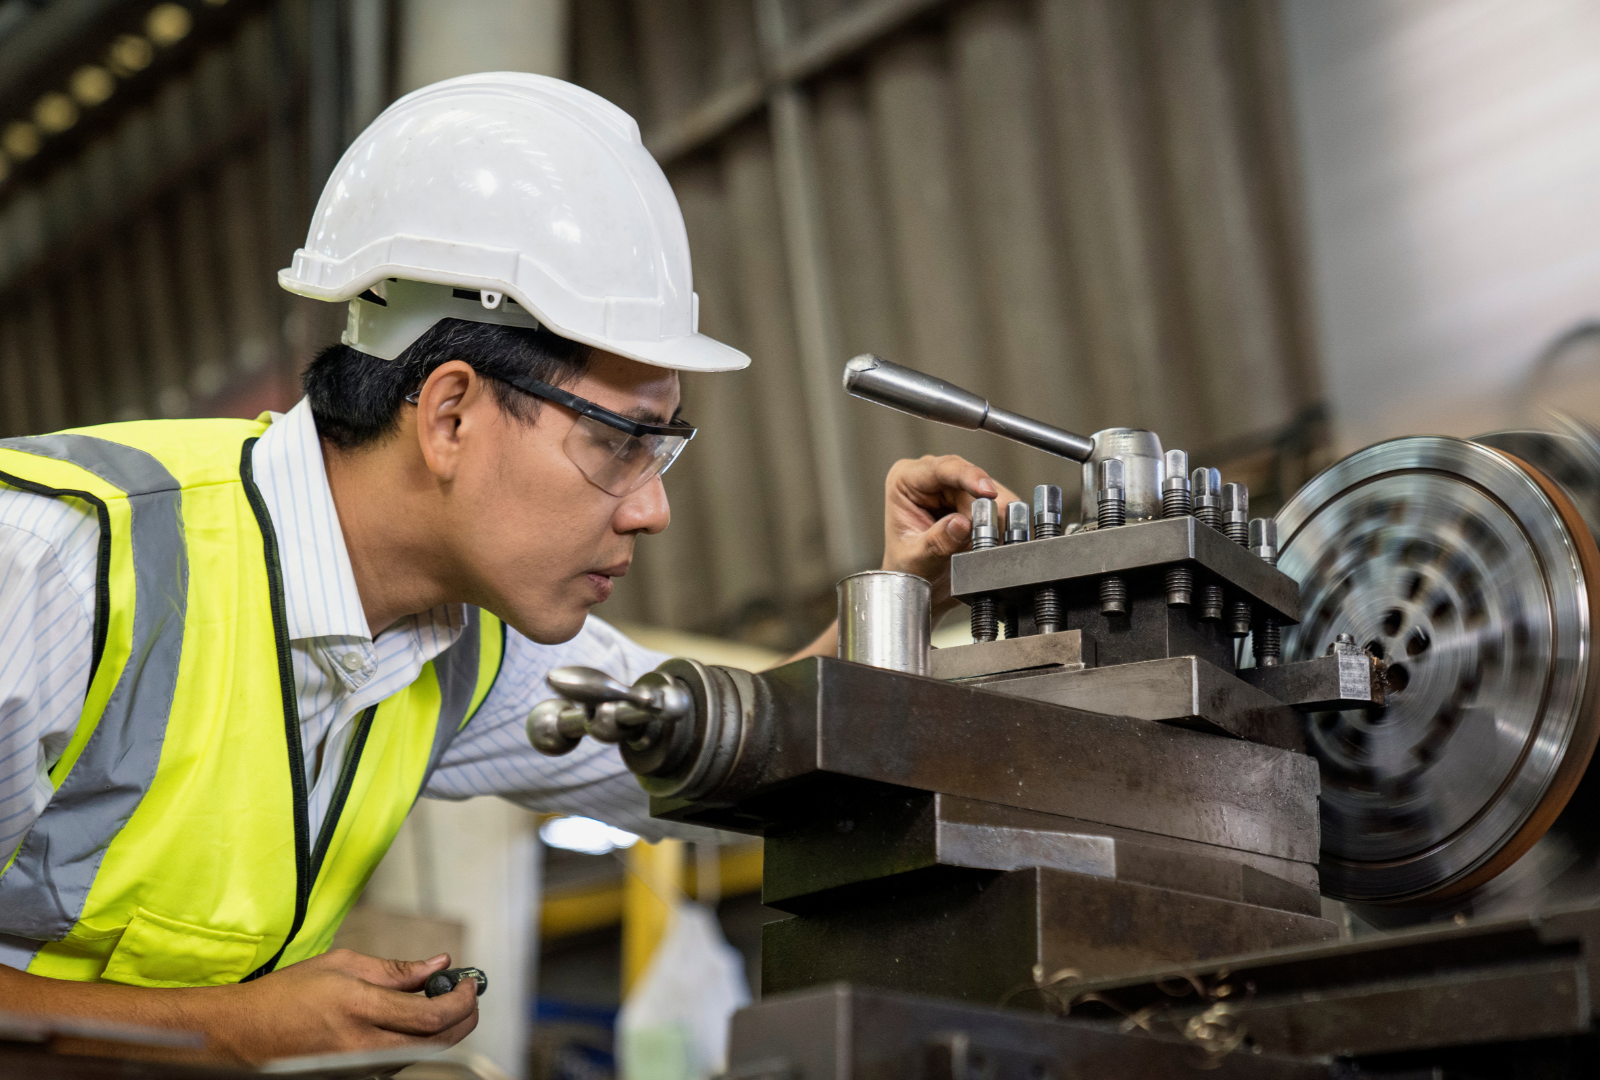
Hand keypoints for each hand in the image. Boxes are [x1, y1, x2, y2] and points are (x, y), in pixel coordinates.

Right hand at [207, 950, 479, 1062]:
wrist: (243, 1036)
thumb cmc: (285, 996)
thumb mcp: (341, 964)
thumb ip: (396, 969)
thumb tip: (438, 965)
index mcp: (361, 1008)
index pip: (432, 1015)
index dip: (462, 998)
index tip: (470, 982)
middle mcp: (364, 1045)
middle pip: (438, 1042)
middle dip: (465, 1017)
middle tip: (469, 994)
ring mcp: (361, 1067)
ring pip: (423, 1054)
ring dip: (445, 1029)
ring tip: (441, 1000)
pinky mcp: (357, 1077)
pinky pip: (401, 1061)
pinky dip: (419, 1040)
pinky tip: (415, 1020)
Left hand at [882, 455, 1019, 616]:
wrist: (921, 587)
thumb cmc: (908, 570)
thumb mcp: (917, 559)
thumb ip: (937, 542)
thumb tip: (961, 524)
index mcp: (905, 481)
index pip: (941, 469)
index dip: (968, 477)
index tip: (987, 493)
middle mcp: (930, 477)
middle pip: (971, 482)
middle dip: (983, 510)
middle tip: (983, 538)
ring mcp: (954, 486)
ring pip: (990, 493)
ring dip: (993, 519)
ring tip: (978, 545)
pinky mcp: (975, 499)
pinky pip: (999, 504)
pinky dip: (1000, 524)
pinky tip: (989, 540)